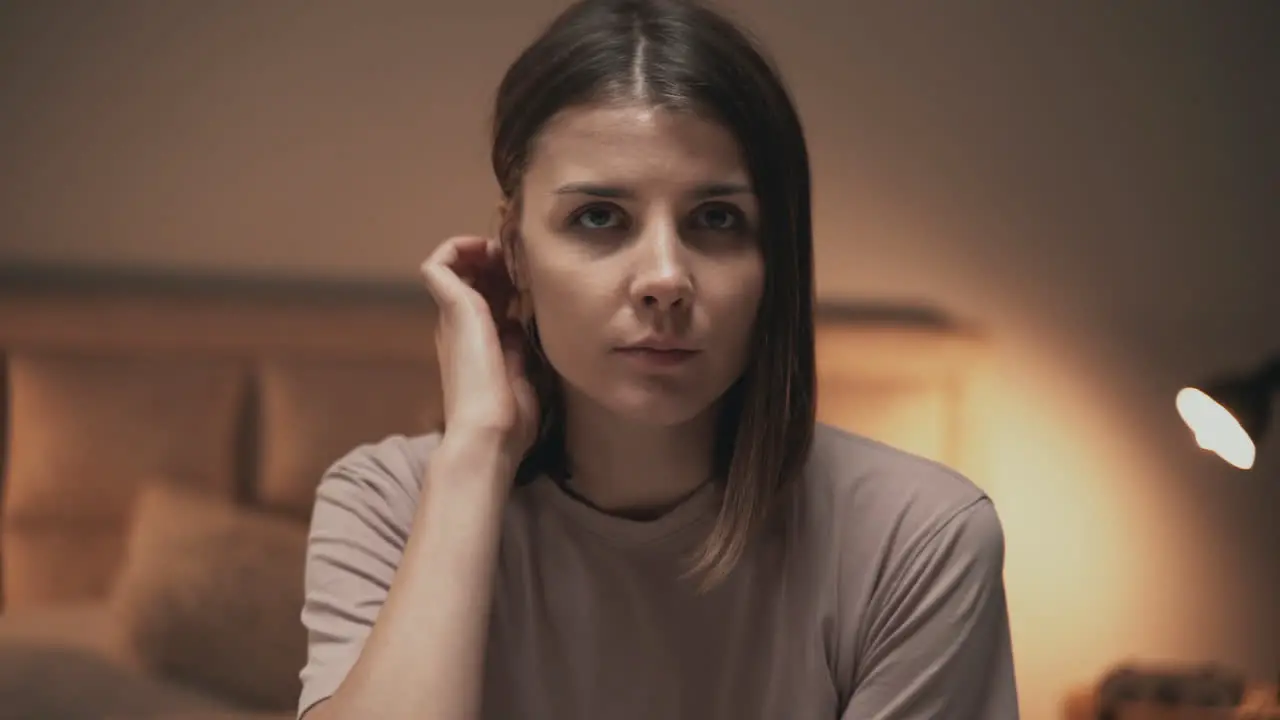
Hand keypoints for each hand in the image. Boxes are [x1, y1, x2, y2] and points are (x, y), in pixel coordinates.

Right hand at [420, 235, 538, 467]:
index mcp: (476, 345)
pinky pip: (438, 264)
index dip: (508, 281)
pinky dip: (459, 247)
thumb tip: (519, 326)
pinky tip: (489, 250)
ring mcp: (452, 317)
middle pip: (472, 278)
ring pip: (454, 266)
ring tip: (507, 253)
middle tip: (524, 262)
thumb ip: (518, 352)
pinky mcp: (452, 307)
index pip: (487, 299)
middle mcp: (458, 327)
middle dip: (498, 262)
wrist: (489, 433)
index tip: (534, 282)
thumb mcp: (522, 378)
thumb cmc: (509, 421)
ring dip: (480, 251)